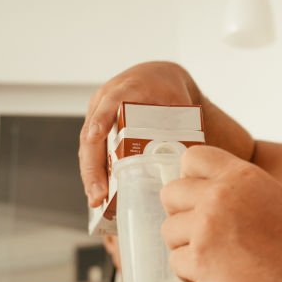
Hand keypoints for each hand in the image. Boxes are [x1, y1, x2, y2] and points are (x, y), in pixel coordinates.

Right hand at [80, 61, 199, 206]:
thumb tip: (192, 155)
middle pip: (92, 134)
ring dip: (91, 176)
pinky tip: (99, 196)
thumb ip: (183, 121)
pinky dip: (95, 174)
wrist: (157, 80)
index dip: (101, 119)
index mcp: (125, 89)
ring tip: (96, 200)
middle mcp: (104, 101)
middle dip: (93, 166)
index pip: (111, 102)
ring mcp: (97, 116)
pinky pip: (93, 154)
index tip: (95, 136)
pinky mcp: (97, 131)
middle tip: (98, 193)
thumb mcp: (178, 98)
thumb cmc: (167, 89)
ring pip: (88, 148)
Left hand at [160, 145, 281, 281]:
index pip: (191, 158)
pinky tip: (217, 276)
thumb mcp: (274, 196)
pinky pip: (175, 262)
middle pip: (170, 194)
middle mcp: (220, 196)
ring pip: (169, 231)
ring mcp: (207, 228)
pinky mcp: (201, 261)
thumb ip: (240, 189)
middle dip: (182, 215)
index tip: (198, 197)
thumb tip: (208, 191)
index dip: (190, 178)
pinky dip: (191, 273)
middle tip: (204, 234)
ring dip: (186, 247)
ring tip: (216, 259)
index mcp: (241, 175)